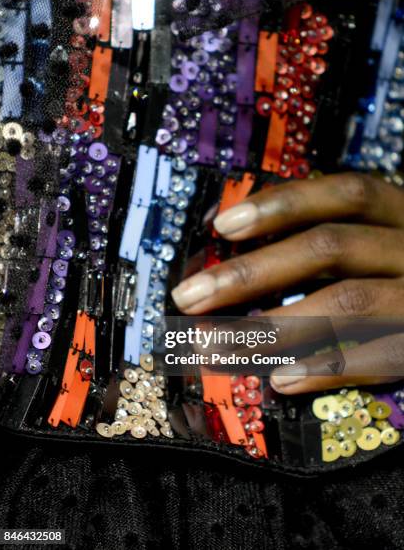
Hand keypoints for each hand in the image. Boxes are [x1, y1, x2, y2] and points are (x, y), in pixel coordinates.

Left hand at [171, 173, 403, 392]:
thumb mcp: (391, 241)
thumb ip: (340, 237)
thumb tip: (245, 241)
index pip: (345, 194)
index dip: (283, 204)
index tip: (222, 224)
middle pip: (330, 246)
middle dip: (253, 272)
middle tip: (189, 298)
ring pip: (347, 303)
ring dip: (273, 327)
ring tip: (213, 346)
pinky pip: (382, 357)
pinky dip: (327, 368)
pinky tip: (279, 379)